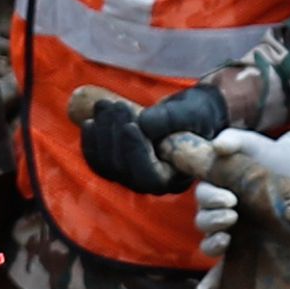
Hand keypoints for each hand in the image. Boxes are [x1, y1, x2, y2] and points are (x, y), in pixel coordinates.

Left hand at [78, 83, 228, 196]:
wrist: (191, 113)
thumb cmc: (199, 114)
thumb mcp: (194, 112)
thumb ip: (173, 119)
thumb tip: (144, 123)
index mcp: (175, 177)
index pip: (148, 177)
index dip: (135, 151)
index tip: (131, 123)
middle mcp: (151, 183)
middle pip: (123, 170)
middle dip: (115, 135)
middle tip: (116, 105)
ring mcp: (133, 176)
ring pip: (106, 165)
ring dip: (100, 134)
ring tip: (104, 105)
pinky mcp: (120, 164)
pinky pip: (97, 160)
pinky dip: (91, 141)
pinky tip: (90, 121)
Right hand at [193, 128, 289, 262]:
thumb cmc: (270, 156)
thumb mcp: (252, 143)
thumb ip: (234, 139)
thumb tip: (219, 146)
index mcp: (216, 188)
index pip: (203, 195)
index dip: (211, 199)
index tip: (231, 198)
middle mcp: (220, 212)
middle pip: (202, 221)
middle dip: (213, 220)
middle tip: (234, 215)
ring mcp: (233, 232)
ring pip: (209, 243)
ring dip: (212, 244)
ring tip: (227, 240)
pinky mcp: (247, 248)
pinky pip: (224, 268)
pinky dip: (212, 280)